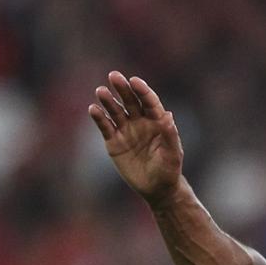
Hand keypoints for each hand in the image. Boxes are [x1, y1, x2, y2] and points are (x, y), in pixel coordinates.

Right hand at [89, 71, 184, 203]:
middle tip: (114, 76)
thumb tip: (169, 114)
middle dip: (123, 89)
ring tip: (101, 91)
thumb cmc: (169, 170)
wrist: (157, 188)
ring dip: (108, 101)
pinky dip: (99, 117)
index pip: (149, 102)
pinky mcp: (113, 141)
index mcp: (157, 122)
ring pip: (115, 111)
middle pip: (130, 101)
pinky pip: (105, 126)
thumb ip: (170, 135)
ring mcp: (126, 130)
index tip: (134, 81)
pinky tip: (93, 109)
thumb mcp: (172, 154)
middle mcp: (140, 122)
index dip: (143, 90)